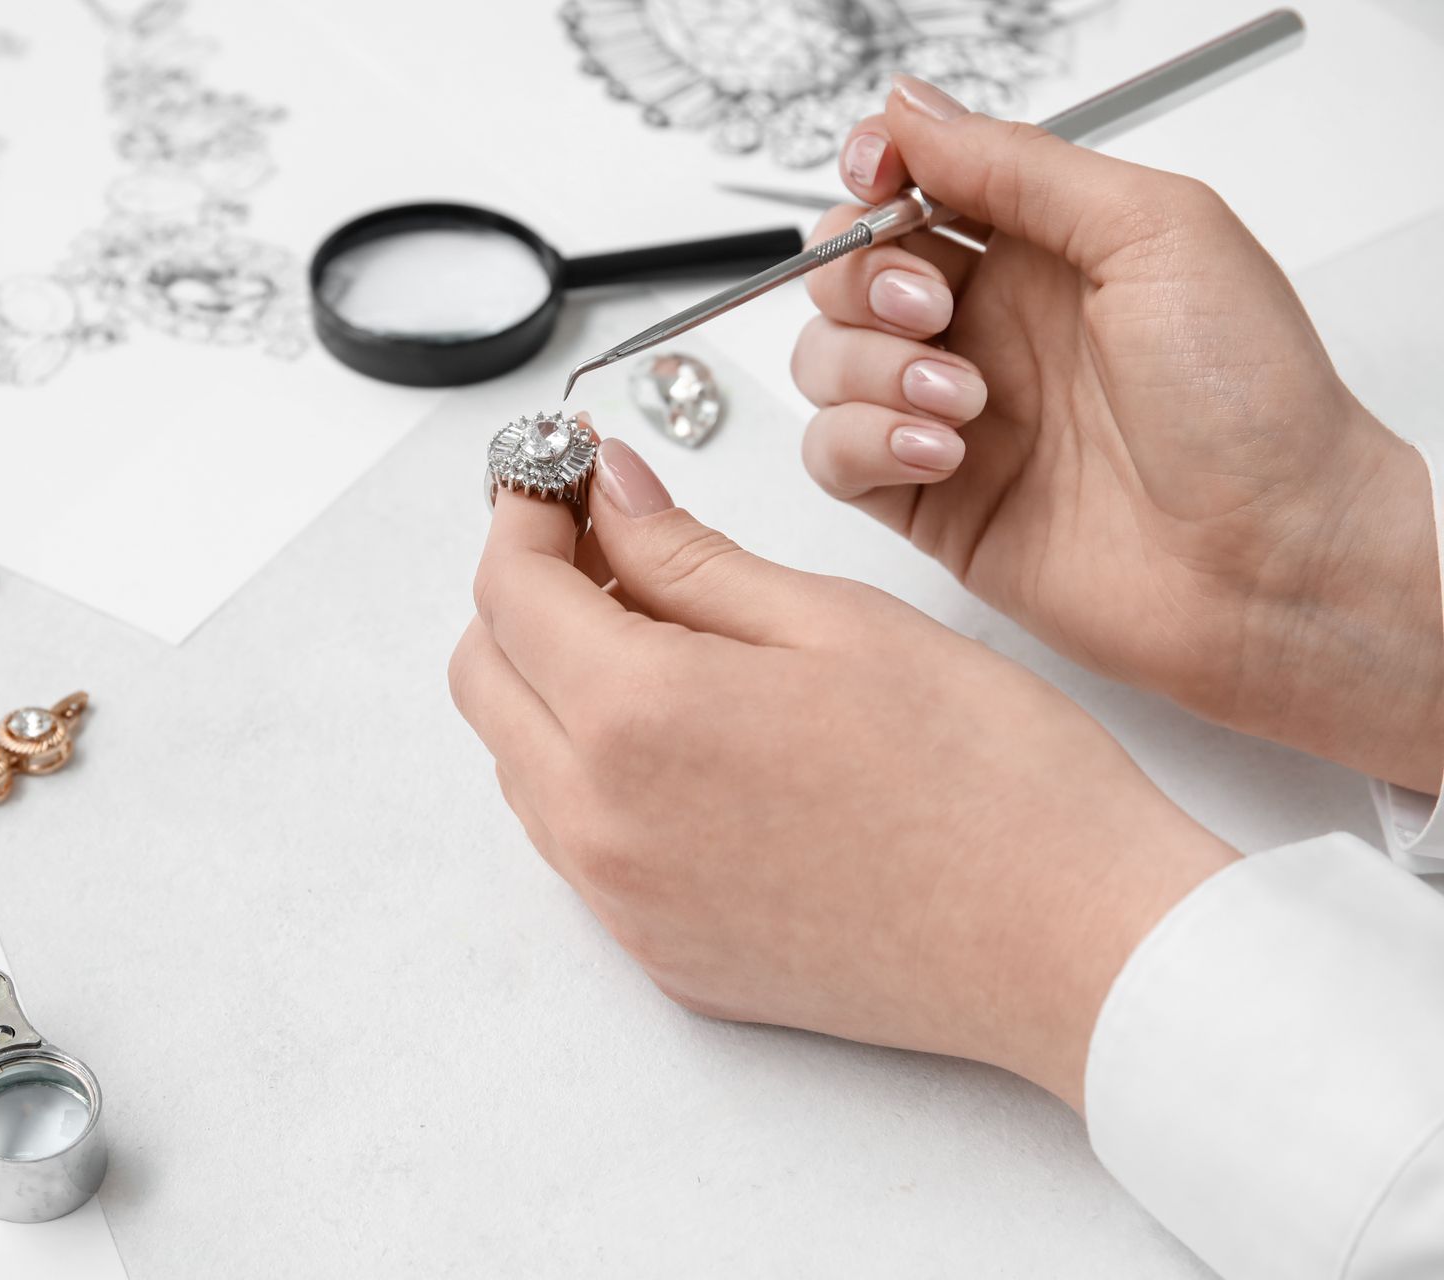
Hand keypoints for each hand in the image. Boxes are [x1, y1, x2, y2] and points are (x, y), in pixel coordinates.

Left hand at [450, 430, 1235, 1107]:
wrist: (1074, 950)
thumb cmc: (991, 781)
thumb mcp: (835, 622)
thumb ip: (690, 556)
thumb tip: (608, 494)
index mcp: (637, 718)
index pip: (508, 589)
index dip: (525, 510)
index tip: (563, 474)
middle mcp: (603, 824)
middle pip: (485, 677)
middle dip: (523, 592)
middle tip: (607, 544)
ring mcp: (625, 903)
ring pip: (520, 762)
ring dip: (553, 683)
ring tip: (662, 636)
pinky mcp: (661, 954)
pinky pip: (575, 841)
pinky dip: (591, 769)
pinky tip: (686, 737)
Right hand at [795, 76, 1442, 791]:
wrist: (1269, 560)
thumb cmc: (1251, 402)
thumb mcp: (1157, 231)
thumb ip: (1022, 166)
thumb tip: (911, 112)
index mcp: (1043, 251)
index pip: (913, 189)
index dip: (875, 176)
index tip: (877, 179)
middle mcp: (989, 328)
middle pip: (849, 271)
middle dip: (866, 277)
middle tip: (933, 307)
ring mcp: (949, 415)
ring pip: (825, 359)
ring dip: (870, 366)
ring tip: (965, 399)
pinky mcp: (926, 501)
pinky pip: (831, 452)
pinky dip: (863, 441)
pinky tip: (940, 452)